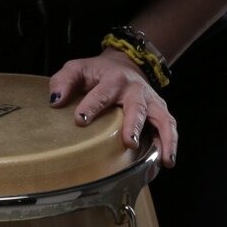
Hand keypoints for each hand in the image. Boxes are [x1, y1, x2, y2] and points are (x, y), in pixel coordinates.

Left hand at [49, 50, 177, 167]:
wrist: (126, 64)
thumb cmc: (98, 72)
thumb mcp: (78, 69)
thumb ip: (63, 81)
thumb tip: (55, 101)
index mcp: (113, 79)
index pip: (101, 93)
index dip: (91, 106)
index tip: (80, 120)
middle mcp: (135, 89)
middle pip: (136, 106)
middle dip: (134, 124)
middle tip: (129, 141)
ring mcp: (151, 101)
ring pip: (162, 118)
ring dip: (163, 138)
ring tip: (162, 160)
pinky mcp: (160, 111)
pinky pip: (169, 127)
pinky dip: (170, 144)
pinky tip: (166, 162)